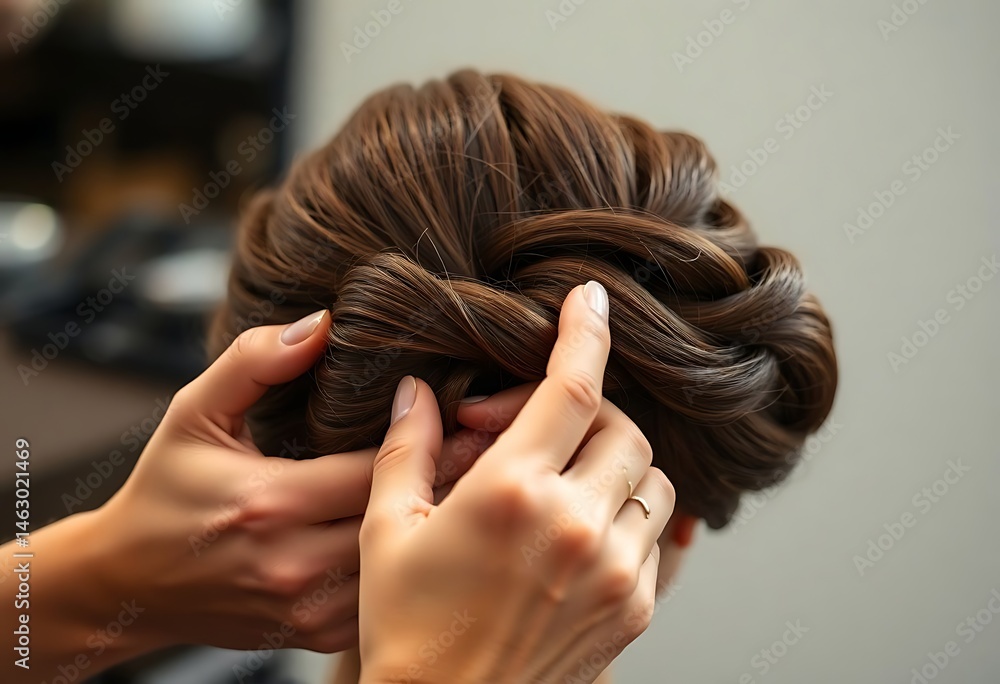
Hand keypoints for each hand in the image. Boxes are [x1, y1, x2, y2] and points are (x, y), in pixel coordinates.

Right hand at [52, 311, 495, 661]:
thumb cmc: (165, 490)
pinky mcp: (314, 636)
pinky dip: (417, 566)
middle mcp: (296, 564)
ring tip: (490, 485)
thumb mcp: (195, 413)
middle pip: (408, 520)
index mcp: (271, 503)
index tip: (475, 411)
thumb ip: (254, 362)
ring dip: (449, 527)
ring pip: (408, 566)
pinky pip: (387, 598)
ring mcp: (309, 609)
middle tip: (502, 443)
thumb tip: (323, 322)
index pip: (380, 469)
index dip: (435, 439)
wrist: (128, 586)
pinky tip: (443, 535)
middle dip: (459, 480)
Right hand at [357, 281, 674, 683]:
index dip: (586, 331)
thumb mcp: (387, 533)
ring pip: (651, 480)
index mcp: (512, 493)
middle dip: (586, 413)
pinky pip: (657, 538)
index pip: (573, 386)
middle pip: (623, 428)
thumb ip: (406, 449)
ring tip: (559, 485)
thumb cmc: (408, 631)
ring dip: (611, 465)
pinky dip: (625, 519)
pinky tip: (576, 533)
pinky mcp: (635, 609)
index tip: (591, 299)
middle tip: (531, 431)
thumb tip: (418, 391)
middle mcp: (577, 526)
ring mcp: (616, 571)